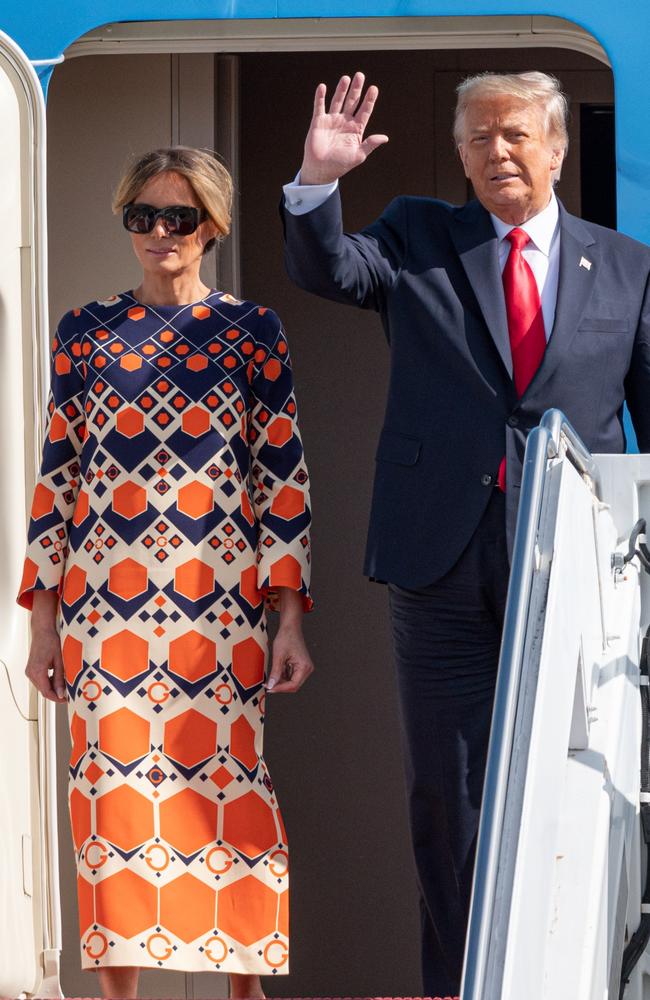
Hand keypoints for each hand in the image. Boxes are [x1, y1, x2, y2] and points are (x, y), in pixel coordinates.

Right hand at [25, 627, 66, 702]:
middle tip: (68, 692)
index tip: (66, 699)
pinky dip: (48, 681)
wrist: (43, 631)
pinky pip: (40, 680)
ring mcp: (29, 671)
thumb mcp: (59, 661)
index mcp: (37, 671)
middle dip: (56, 693)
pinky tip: (57, 677)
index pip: (46, 692)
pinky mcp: (31, 668)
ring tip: (64, 683)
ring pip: (42, 686)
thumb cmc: (51, 641)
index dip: (57, 698)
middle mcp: (31, 673)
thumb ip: (60, 679)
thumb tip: (61, 693)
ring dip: (52, 687)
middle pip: (43, 690)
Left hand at [265, 624, 314, 693]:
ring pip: (291, 682)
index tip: (269, 688)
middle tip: (267, 685)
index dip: (280, 689)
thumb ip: (275, 673)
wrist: (290, 628)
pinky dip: (282, 676)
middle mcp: (307, 669)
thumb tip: (271, 686)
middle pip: (293, 685)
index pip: (293, 685)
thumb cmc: (286, 638)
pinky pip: (291, 676)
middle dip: (280, 686)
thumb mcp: (278, 656)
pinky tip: (276, 671)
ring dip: (280, 681)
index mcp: (304, 667)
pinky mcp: (300, 666)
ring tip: (270, 676)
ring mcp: (304, 668)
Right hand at [300, 71, 388, 185]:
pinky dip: (320, 97)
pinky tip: (322, 87)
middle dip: (356, 89)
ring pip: (337, 101)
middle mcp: (345, 122)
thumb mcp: (358, 155)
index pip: (364, 111)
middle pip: (352, 102)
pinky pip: (319, 107)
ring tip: (346, 78)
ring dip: (341, 90)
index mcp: (356, 129)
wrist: (321, 170)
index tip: (373, 89)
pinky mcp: (319, 122)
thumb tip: (385, 138)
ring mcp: (332, 120)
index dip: (369, 100)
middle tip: (360, 75)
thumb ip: (370, 144)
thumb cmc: (340, 165)